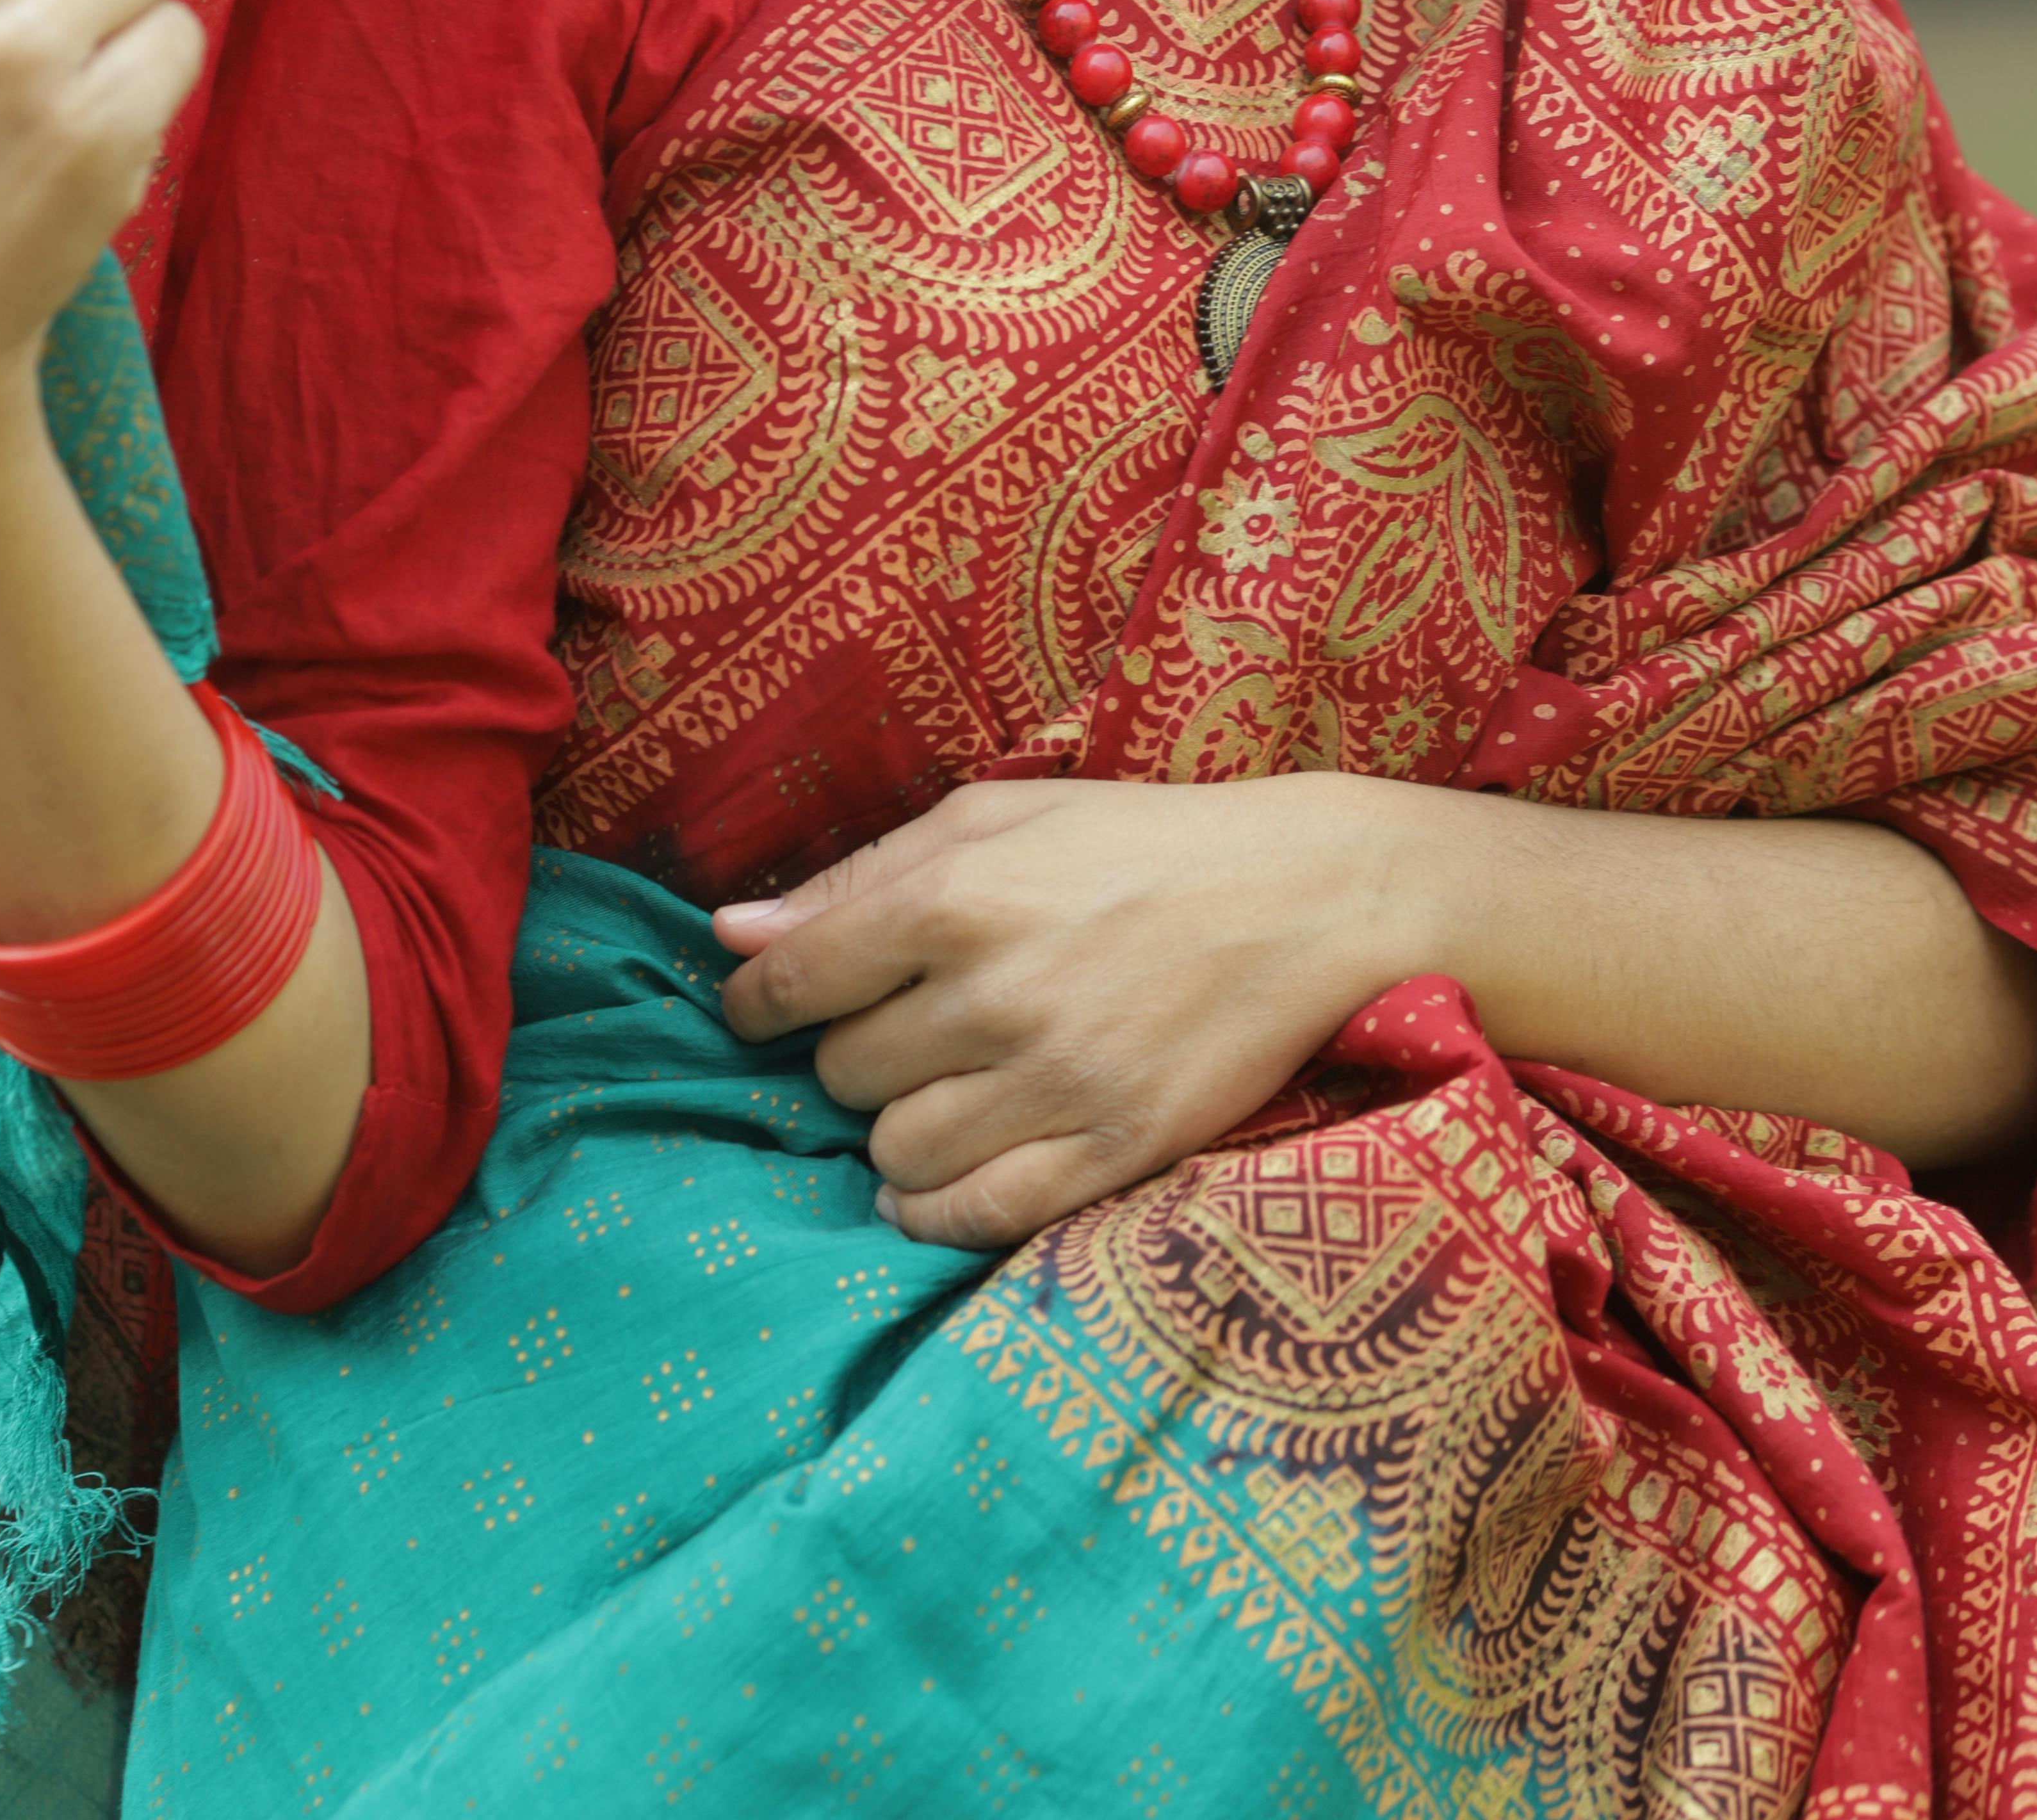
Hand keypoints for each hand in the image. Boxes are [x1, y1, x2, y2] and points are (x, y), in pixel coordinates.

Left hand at [713, 776, 1461, 1249]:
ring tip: (948, 1089)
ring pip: (895, 1154)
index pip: (794, 982)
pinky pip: (972, 1217)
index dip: (758, 1004)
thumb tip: (733, 936)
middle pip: (842, 1074)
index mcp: (956, 897)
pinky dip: (935, 1209)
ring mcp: (1056, 1082)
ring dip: (900, 1128)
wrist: (1304, 899)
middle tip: (910, 1028)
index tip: (765, 1009)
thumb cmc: (1137, 845)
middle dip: (857, 1054)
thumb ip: (857, 878)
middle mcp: (995, 995)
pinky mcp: (1112, 1151)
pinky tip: (945, 1175)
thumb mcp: (994, 819)